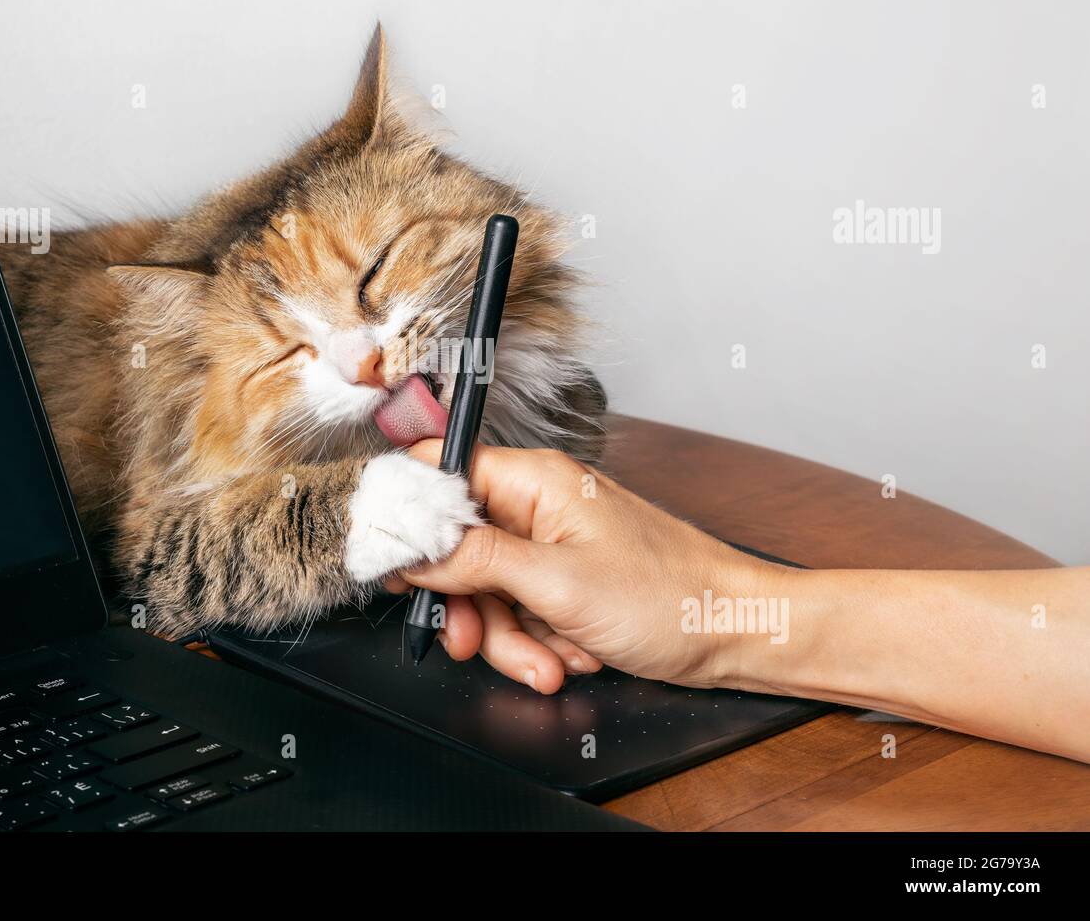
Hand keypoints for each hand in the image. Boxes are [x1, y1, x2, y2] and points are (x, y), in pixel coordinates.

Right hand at [396, 442, 777, 693]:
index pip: (443, 472)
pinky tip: (573, 655)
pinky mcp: (567, 582)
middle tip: (472, 642)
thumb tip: (414, 548)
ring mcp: (553, 546)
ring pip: (489, 591)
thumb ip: (476, 560)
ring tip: (550, 664)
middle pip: (460, 547)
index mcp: (536, 480)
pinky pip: (522, 612)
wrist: (737, 634)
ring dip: (511, 639)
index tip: (398, 564)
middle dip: (471, 607)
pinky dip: (539, 643)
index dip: (412, 515)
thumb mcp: (558, 582)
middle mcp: (539, 505)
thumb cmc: (671, 596)